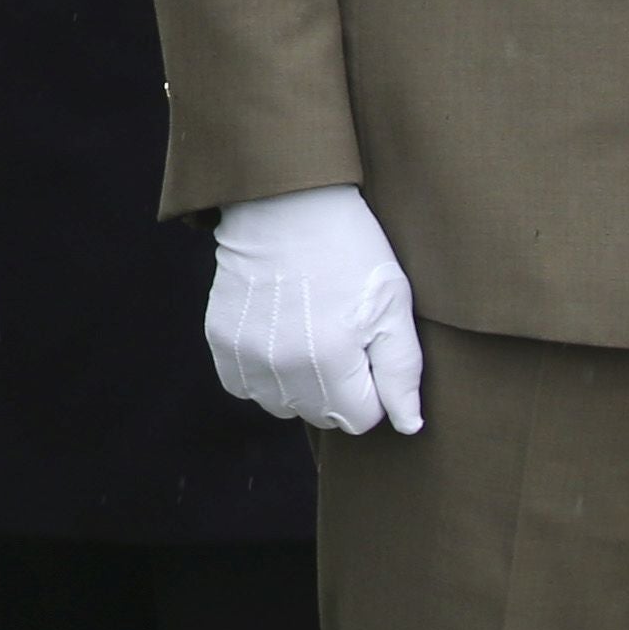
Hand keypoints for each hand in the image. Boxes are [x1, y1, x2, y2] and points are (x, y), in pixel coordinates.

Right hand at [206, 183, 425, 435]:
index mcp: (332, 360)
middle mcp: (283, 366)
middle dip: (337, 388)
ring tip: (306, 333)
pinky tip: (276, 335)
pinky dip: (261, 372)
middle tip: (338, 332)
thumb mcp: (394, 304)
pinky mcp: (220, 339)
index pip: (361, 419)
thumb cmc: (348, 248)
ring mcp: (246, 354)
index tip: (366, 345)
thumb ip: (402, 371)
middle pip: (321, 415)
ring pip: (281, 406)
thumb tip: (407, 426)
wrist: (285, 203)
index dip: (372, 386)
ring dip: (298, 384)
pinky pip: (244, 386)